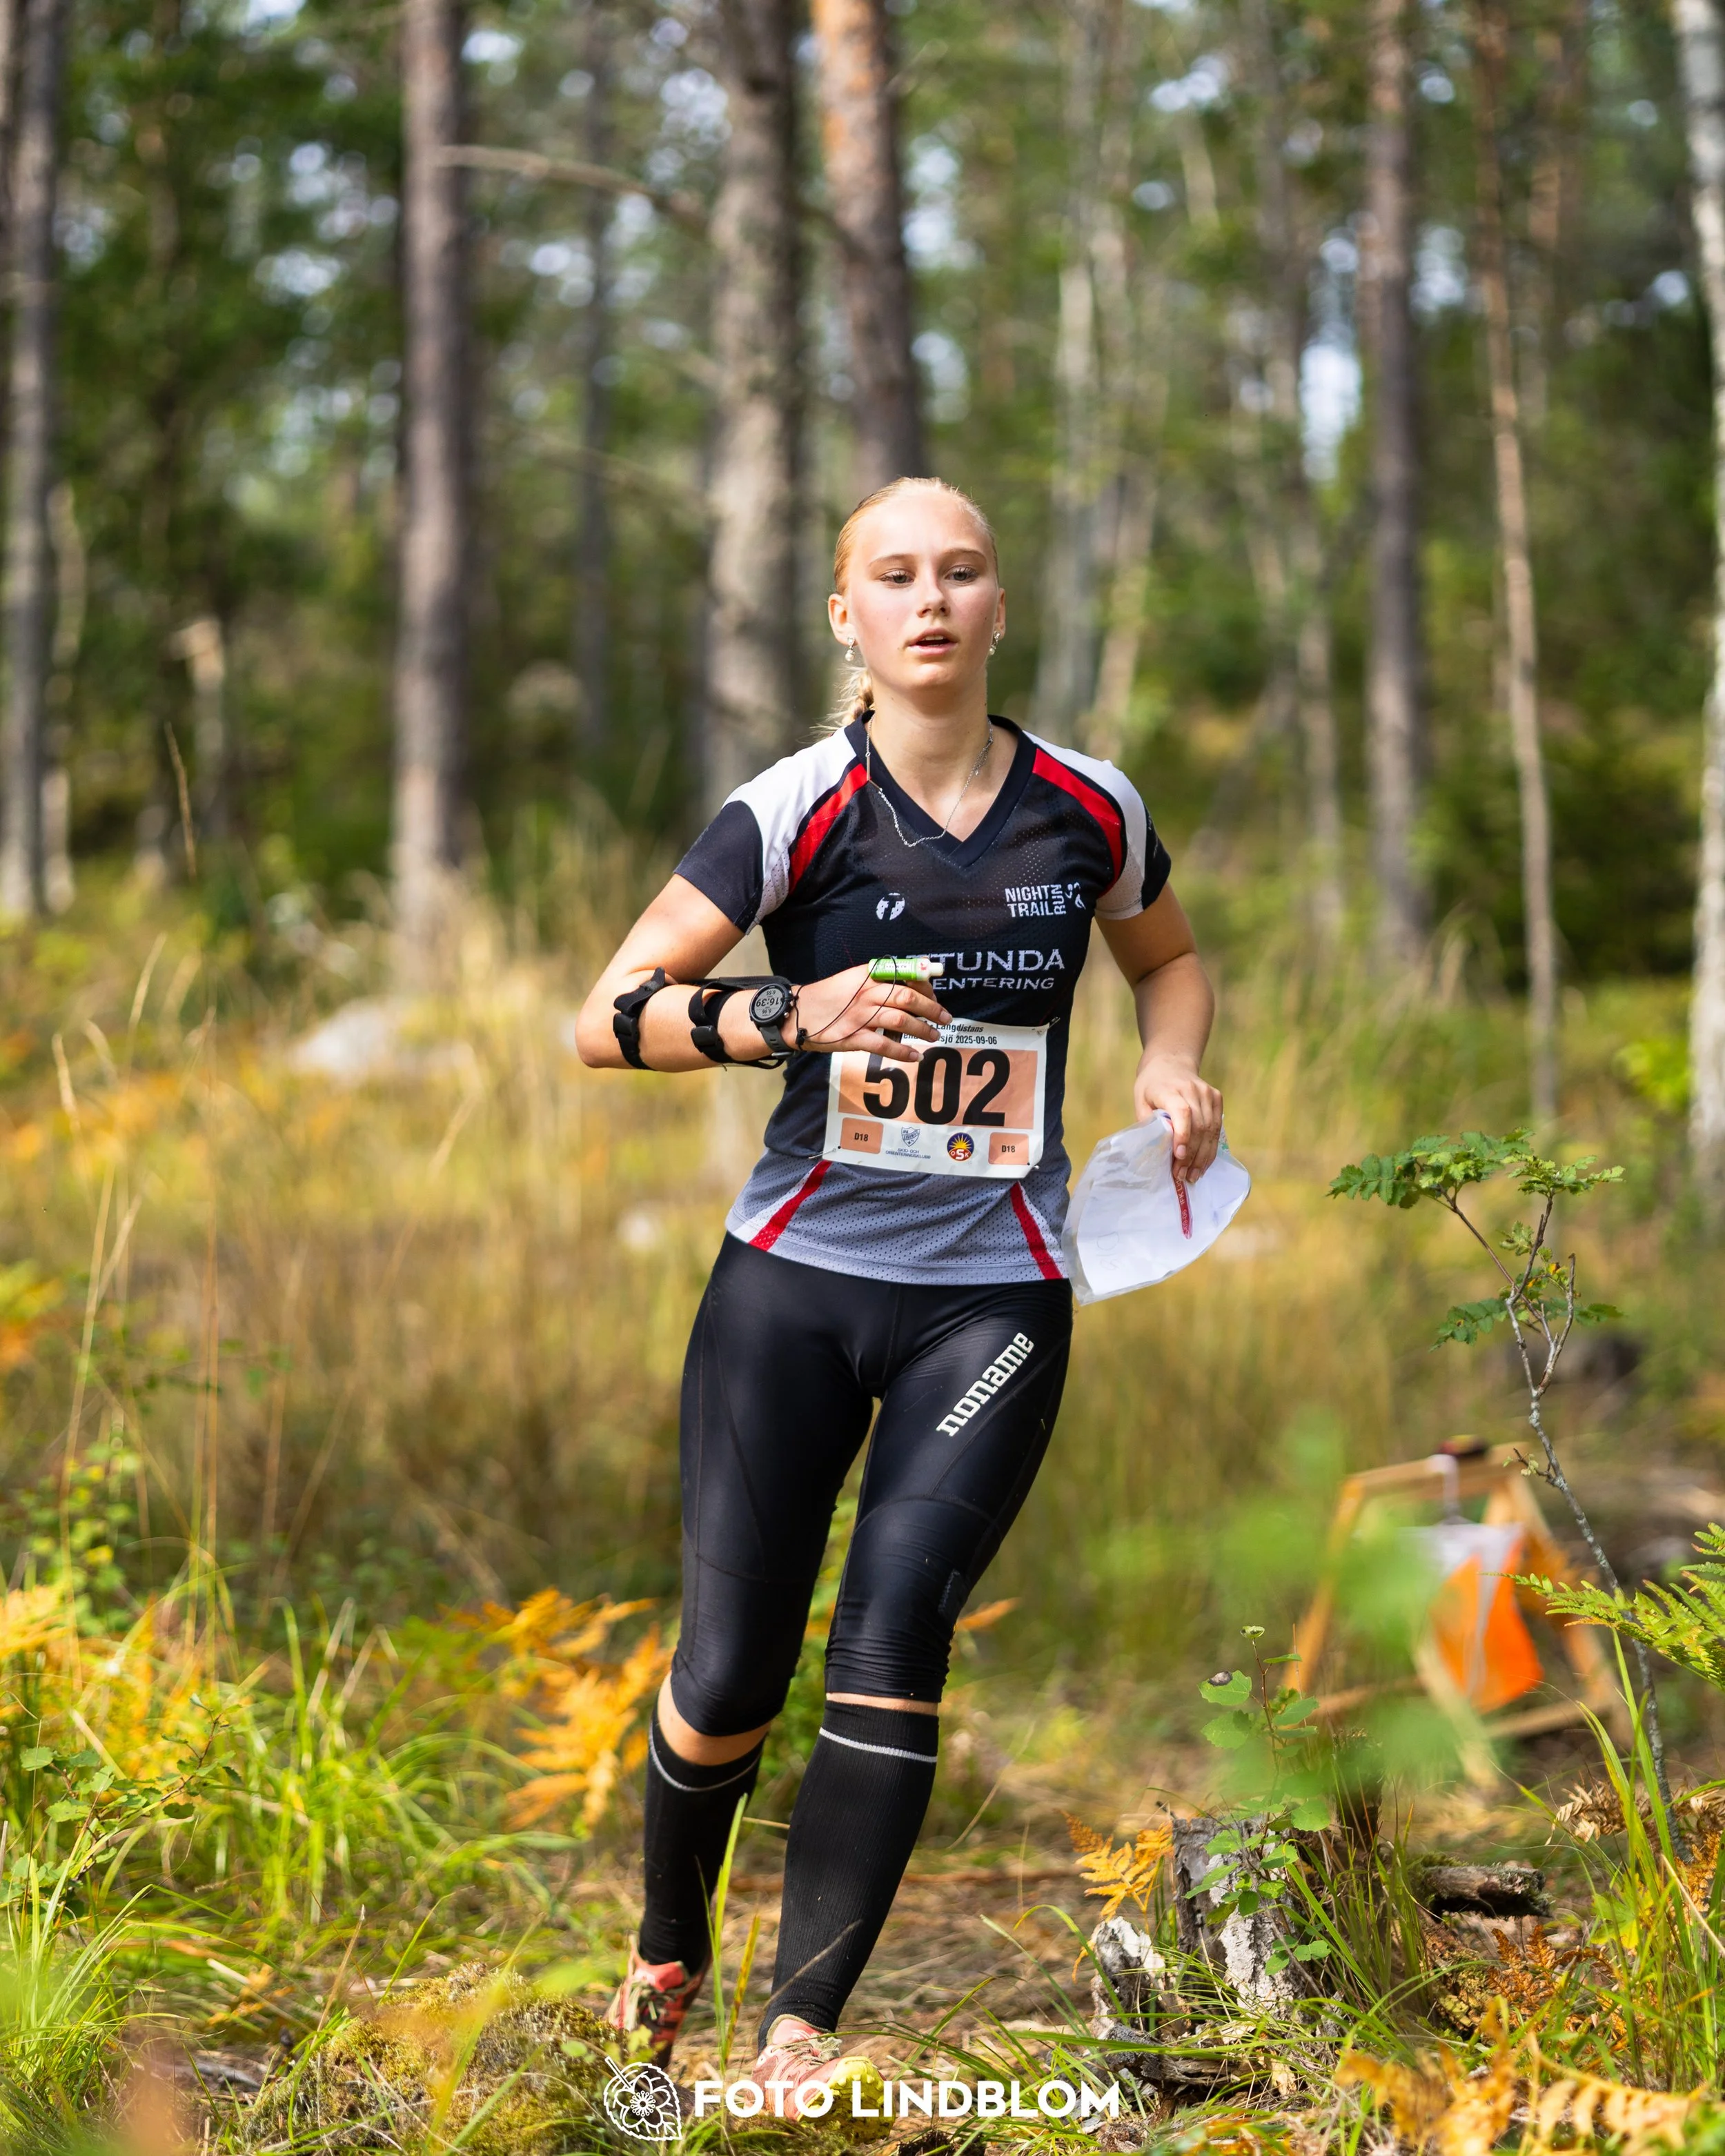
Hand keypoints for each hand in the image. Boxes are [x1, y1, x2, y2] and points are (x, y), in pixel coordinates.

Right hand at [794, 963, 950, 1061]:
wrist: (798, 1014)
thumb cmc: (829, 997)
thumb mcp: (854, 979)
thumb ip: (882, 977)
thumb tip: (918, 971)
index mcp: (868, 976)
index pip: (906, 976)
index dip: (926, 988)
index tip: (935, 997)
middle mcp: (866, 994)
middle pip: (908, 998)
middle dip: (932, 1009)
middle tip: (945, 1019)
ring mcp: (860, 1017)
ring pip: (900, 1021)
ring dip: (922, 1030)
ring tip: (933, 1036)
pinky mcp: (853, 1038)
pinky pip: (884, 1046)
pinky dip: (902, 1052)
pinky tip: (914, 1056)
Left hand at [1134, 1053, 1222, 1180]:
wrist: (1171, 1063)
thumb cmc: (1151, 1086)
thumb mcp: (1140, 1101)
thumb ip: (1149, 1123)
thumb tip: (1157, 1151)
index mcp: (1170, 1090)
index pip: (1183, 1112)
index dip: (1183, 1135)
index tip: (1178, 1156)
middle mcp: (1193, 1090)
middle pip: (1198, 1126)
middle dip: (1191, 1155)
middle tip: (1182, 1176)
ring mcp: (1207, 1093)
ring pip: (1210, 1130)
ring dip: (1202, 1156)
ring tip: (1193, 1176)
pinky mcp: (1217, 1098)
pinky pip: (1217, 1127)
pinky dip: (1211, 1148)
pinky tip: (1203, 1164)